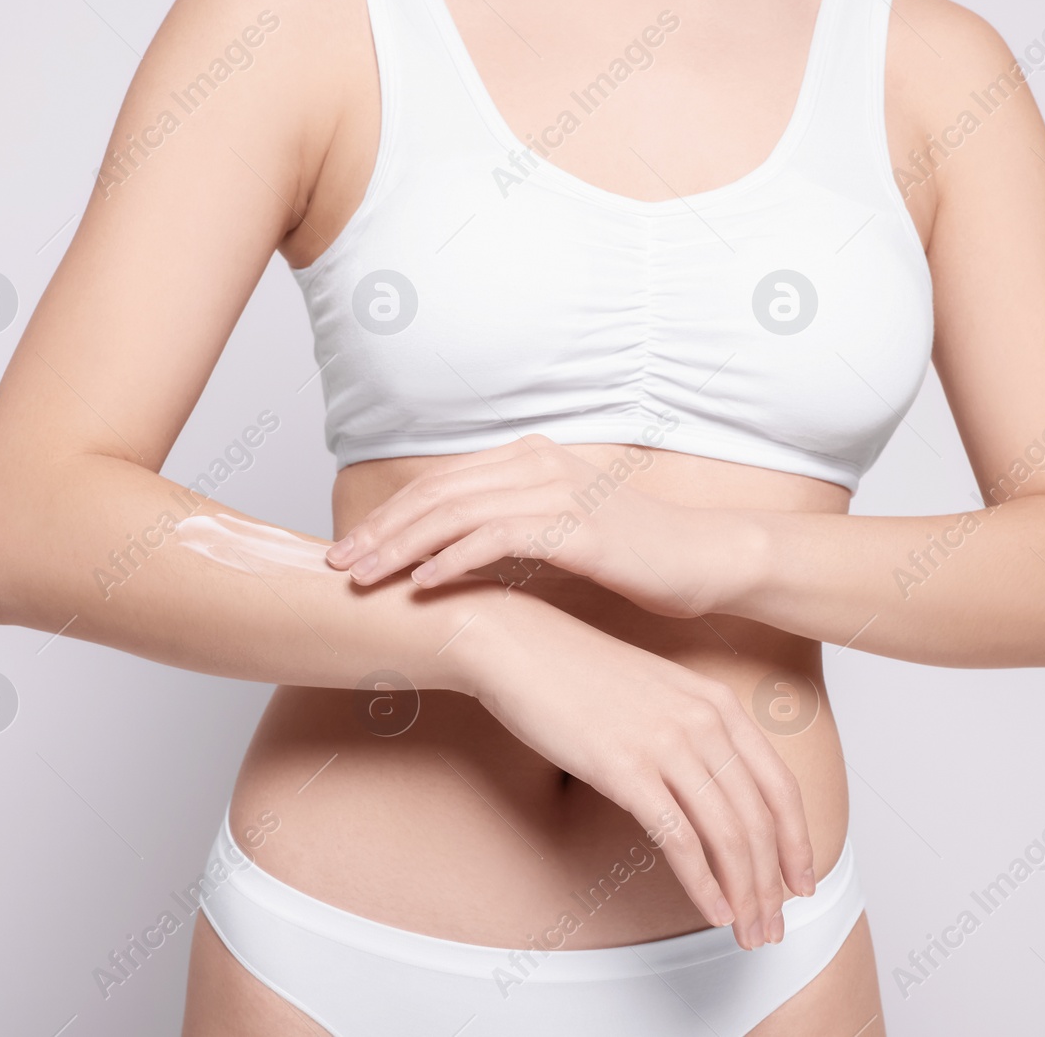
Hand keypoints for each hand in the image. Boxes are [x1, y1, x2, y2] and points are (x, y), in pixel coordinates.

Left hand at [326, 435, 739, 616]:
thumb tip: (452, 562)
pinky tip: (423, 585)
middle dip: (380, 530)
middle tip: (336, 566)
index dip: (390, 515)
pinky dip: (454, 560)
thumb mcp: (564, 535)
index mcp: (533, 459)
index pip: (442, 483)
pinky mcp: (578, 525)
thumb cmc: (639, 556)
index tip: (350, 550)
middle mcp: (541, 464)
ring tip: (364, 579)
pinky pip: (499, 538)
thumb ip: (512, 534)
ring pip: (457, 513)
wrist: (709, 559)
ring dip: (402, 547)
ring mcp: (560, 490)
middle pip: (438, 493)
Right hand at [444, 585, 816, 949]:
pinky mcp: (625, 768)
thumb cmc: (578, 673)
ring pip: (727, 835)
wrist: (520, 646)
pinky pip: (679, 839)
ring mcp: (666, 744)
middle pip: (758, 820)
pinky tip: (711, 910)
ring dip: (744, 893)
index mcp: (718, 704)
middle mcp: (703, 722)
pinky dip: (702, 883)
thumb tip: (713, 789)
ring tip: (746, 931)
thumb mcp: (658, 691)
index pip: (780, 786)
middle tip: (771, 928)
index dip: (798, 842)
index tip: (801, 883)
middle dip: (771, 884)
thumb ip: (693, 732)